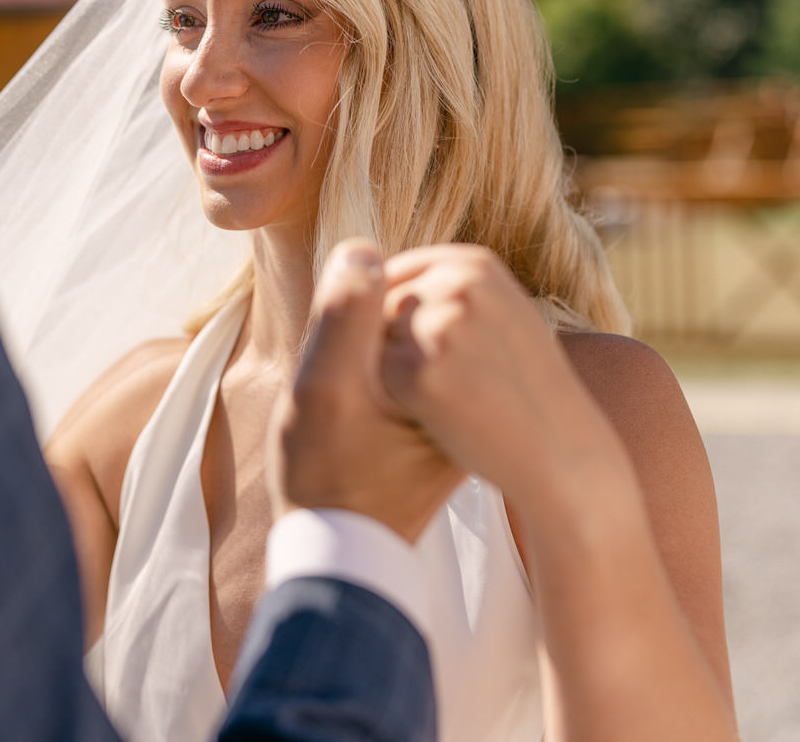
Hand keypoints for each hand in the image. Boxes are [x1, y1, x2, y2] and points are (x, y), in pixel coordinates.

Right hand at [269, 239, 464, 542]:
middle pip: (410, 316)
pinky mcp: (450, 419)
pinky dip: (383, 382)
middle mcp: (475, 384)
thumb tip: (366, 248)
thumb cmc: (327, 472)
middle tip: (348, 403)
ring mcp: (465, 403)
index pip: (397, 296)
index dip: (348, 327)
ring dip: (369, 361)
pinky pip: (415, 372)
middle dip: (363, 343)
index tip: (341, 384)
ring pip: (410, 342)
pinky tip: (366, 420)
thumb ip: (344, 315)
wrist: (343, 550)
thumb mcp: (324, 388)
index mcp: (453, 370)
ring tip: (356, 415)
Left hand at [378, 244, 611, 502]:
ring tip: (450, 395)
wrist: (561, 451)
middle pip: (379, 308)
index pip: (393, 274)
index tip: (424, 352)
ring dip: (394, 370)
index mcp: (474, 264)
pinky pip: (376, 377)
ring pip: (374, 342)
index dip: (394, 319)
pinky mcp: (418, 370)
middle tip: (449, 381)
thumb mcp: (503, 313)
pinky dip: (396, 400)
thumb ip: (453, 287)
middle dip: (394, 345)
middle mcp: (455, 284)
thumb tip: (384, 271)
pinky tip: (440, 415)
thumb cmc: (527, 389)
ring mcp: (437, 325)